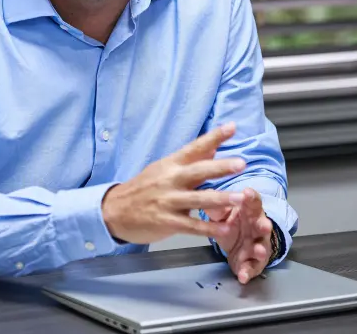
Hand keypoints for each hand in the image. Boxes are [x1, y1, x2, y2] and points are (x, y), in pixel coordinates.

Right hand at [101, 123, 245, 244]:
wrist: (114, 211)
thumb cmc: (143, 188)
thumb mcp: (163, 169)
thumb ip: (190, 160)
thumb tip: (213, 146)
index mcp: (170, 164)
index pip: (194, 147)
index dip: (213, 137)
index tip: (232, 127)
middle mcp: (170, 180)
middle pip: (198, 171)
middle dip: (220, 167)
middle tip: (241, 163)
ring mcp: (167, 201)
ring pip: (197, 199)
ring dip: (220, 199)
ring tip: (240, 199)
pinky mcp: (166, 221)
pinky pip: (190, 225)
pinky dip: (208, 228)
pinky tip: (224, 230)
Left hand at [206, 188, 273, 283]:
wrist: (237, 245)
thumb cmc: (232, 224)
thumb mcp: (221, 214)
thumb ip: (215, 208)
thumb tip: (206, 196)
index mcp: (250, 212)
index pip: (253, 202)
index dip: (251, 197)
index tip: (247, 192)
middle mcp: (257, 228)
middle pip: (263, 225)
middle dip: (264, 226)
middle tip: (264, 226)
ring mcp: (257, 246)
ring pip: (261, 248)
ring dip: (260, 250)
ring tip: (258, 251)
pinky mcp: (253, 263)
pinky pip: (252, 268)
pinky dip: (248, 272)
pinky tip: (243, 276)